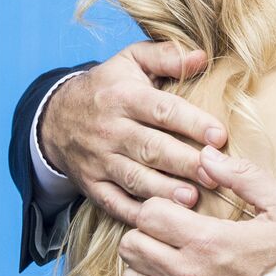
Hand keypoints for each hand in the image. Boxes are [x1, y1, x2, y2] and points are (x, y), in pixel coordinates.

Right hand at [39, 41, 226, 225]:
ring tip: (192, 200)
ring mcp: (99, 160)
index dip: (192, 123)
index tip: (220, 136)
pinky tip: (158, 219)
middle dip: (183, 163)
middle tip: (215, 174)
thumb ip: (166, 56)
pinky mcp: (92, 185)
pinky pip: (113, 202)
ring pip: (134, 178)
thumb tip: (201, 56)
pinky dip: (134, 214)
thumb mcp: (131, 60)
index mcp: (124, 97)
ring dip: (163, 190)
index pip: (162, 110)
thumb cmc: (109, 86)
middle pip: (151, 148)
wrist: (55, 117)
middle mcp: (110, 130)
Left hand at [119, 145, 275, 275]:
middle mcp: (188, 275)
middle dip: (146, 232)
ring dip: (146, 266)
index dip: (160, 205)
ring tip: (170, 257)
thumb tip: (207, 155)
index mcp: (208, 240)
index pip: (148, 214)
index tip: (178, 209)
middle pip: (132, 246)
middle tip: (169, 231)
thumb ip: (244, 176)